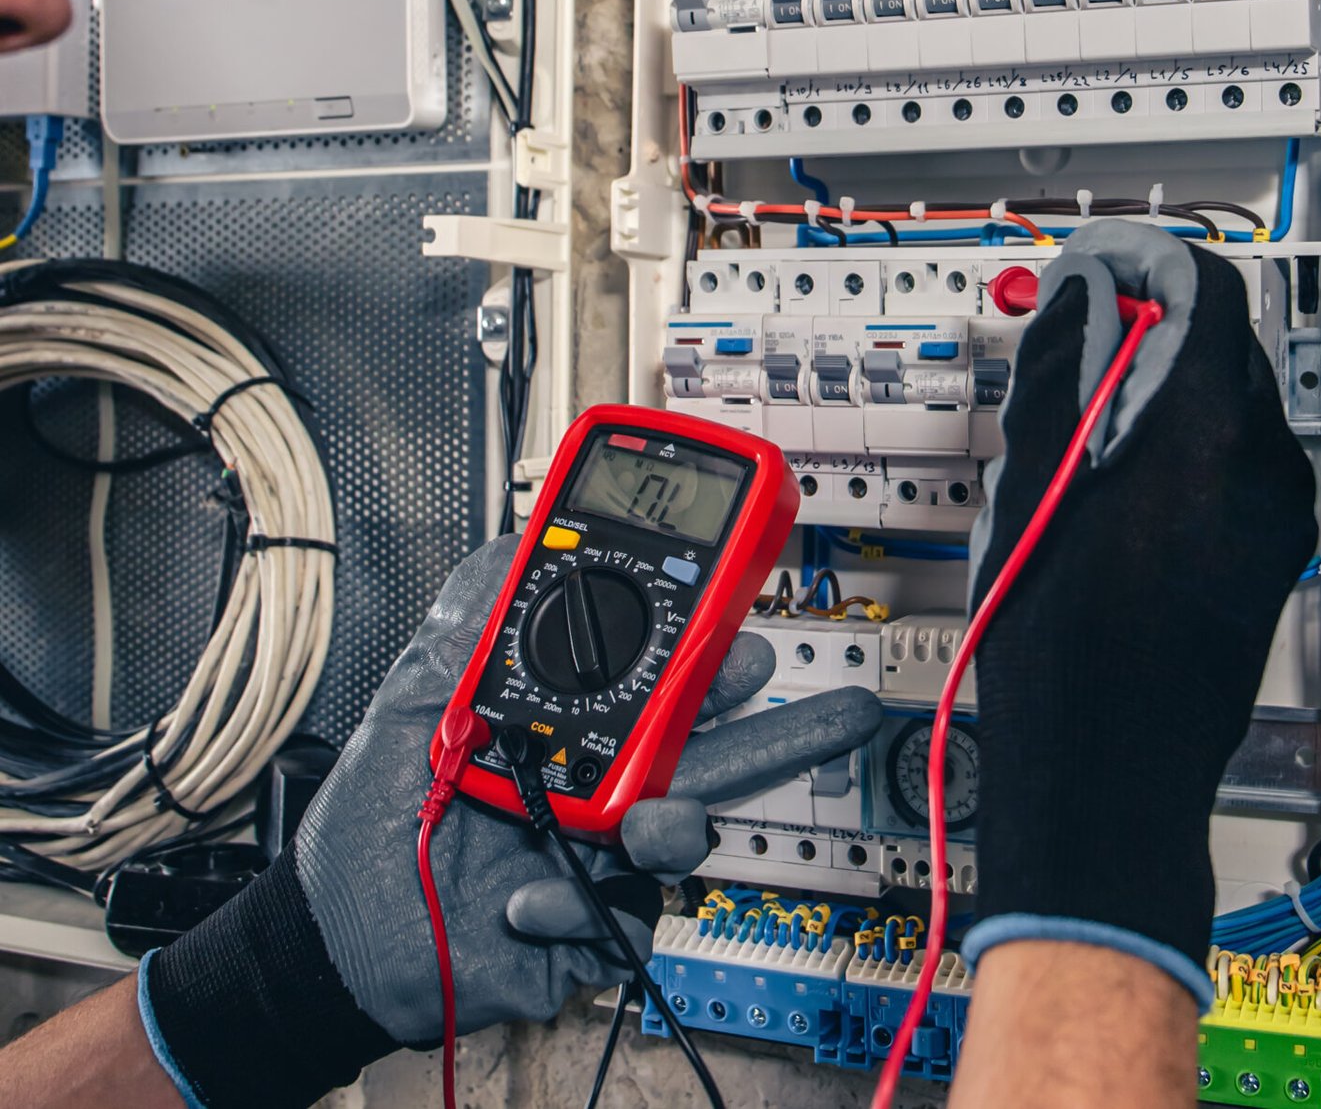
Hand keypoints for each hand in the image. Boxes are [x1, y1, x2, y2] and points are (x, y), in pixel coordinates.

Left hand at [142, 536, 881, 1108]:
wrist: (334, 928)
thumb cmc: (378, 810)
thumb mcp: (416, 694)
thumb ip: (468, 619)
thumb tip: (513, 542)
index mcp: (577, 714)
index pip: (662, 672)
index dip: (711, 646)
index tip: (745, 617)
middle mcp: (603, 779)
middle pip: (709, 749)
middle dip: (779, 729)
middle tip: (837, 710)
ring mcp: (600, 853)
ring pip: (684, 833)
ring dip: (678, 825)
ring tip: (650, 824)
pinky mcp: (585, 923)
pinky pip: (618, 916)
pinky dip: (573, 902)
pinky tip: (523, 892)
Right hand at [963, 221, 1317, 1004]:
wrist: (1106, 769)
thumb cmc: (1061, 643)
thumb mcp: (1031, 480)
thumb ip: (1063, 365)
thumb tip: (1079, 293)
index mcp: (1209, 431)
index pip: (1202, 286)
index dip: (1140, 262)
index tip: (1090, 269)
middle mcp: (1263, 466)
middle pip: (1218, 340)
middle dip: (1145, 324)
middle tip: (1071, 339)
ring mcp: (1276, 517)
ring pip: (1224, 403)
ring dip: (1158, 388)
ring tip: (1076, 429)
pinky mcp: (1270, 557)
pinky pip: (1231, 463)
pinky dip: (1178, 445)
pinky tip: (1110, 488)